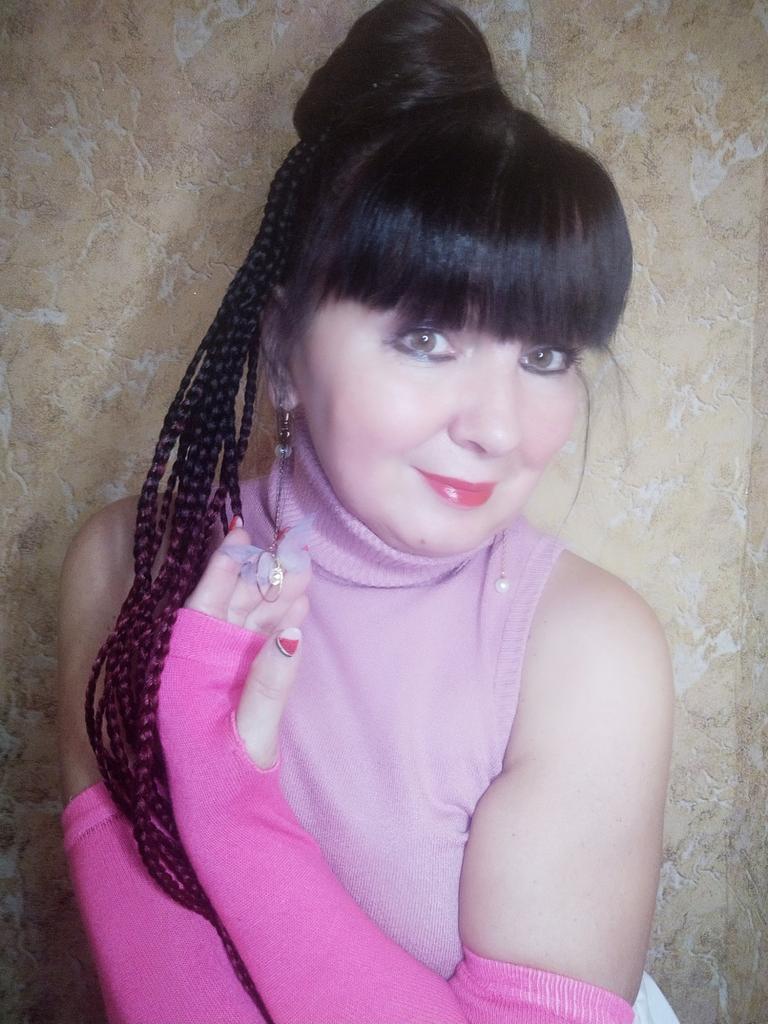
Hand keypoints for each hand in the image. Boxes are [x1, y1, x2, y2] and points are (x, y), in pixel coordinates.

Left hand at [183, 520, 311, 768]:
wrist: (227, 824)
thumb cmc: (223, 781)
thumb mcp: (247, 733)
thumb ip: (270, 683)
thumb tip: (293, 632)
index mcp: (185, 673)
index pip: (201, 607)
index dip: (220, 569)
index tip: (239, 533)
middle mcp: (201, 666)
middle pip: (230, 608)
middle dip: (260, 577)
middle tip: (289, 548)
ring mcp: (223, 674)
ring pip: (250, 622)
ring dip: (276, 596)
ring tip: (303, 570)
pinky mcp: (242, 684)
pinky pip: (261, 644)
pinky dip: (281, 623)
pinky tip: (299, 604)